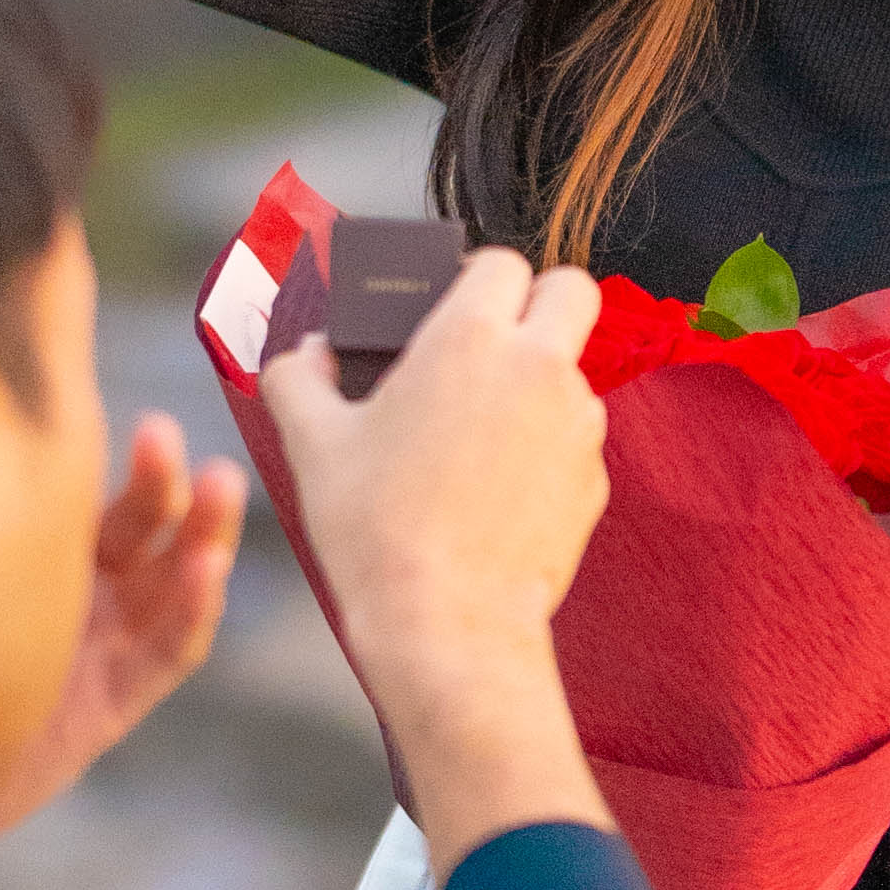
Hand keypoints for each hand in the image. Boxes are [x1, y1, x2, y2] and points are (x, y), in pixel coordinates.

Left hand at [0, 415, 245, 889]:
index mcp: (38, 551)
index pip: (88, 486)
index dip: (111, 446)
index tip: (116, 401)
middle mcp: (76, 593)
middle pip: (137, 527)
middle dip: (162, 482)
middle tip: (164, 436)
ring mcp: (101, 646)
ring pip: (168, 581)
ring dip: (202, 535)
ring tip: (220, 484)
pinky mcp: (113, 702)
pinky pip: (167, 653)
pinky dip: (192, 610)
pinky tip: (207, 570)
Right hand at [264, 251, 614, 881]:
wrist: (446, 627)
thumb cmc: (375, 531)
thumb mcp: (312, 444)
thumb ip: (297, 377)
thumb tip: (302, 353)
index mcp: (471, 337)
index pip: (502, 262)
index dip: (476, 279)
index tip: (447, 311)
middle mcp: (539, 368)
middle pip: (571, 291)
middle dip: (539, 303)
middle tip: (490, 344)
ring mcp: (577, 427)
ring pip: (576, 371)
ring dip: (539, 383)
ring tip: (477, 437)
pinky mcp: (593, 484)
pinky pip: (576, 442)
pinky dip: (546, 451)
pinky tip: (495, 493)